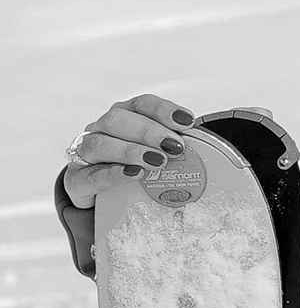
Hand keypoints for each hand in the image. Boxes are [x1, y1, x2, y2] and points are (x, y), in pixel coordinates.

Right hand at [62, 92, 195, 208]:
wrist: (104, 203)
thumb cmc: (138, 174)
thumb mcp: (158, 158)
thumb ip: (177, 150)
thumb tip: (214, 151)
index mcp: (124, 117)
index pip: (141, 104)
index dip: (163, 110)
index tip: (187, 121)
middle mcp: (101, 130)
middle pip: (118, 119)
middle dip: (149, 131)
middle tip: (175, 146)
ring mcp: (84, 154)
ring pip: (100, 143)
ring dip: (131, 151)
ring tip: (157, 162)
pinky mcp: (76, 180)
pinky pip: (89, 175)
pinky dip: (112, 173)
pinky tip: (133, 175)